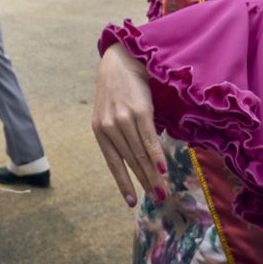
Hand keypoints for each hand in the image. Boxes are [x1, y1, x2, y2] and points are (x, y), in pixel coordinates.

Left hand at [91, 45, 167, 207]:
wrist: (122, 61)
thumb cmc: (118, 90)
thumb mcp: (111, 113)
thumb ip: (120, 136)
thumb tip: (140, 162)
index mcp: (99, 130)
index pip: (113, 163)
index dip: (124, 183)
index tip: (132, 202)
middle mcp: (109, 127)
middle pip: (130, 161)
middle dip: (145, 182)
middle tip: (158, 199)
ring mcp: (123, 119)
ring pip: (140, 154)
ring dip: (153, 175)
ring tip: (163, 190)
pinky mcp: (139, 111)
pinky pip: (149, 139)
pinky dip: (157, 156)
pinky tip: (163, 169)